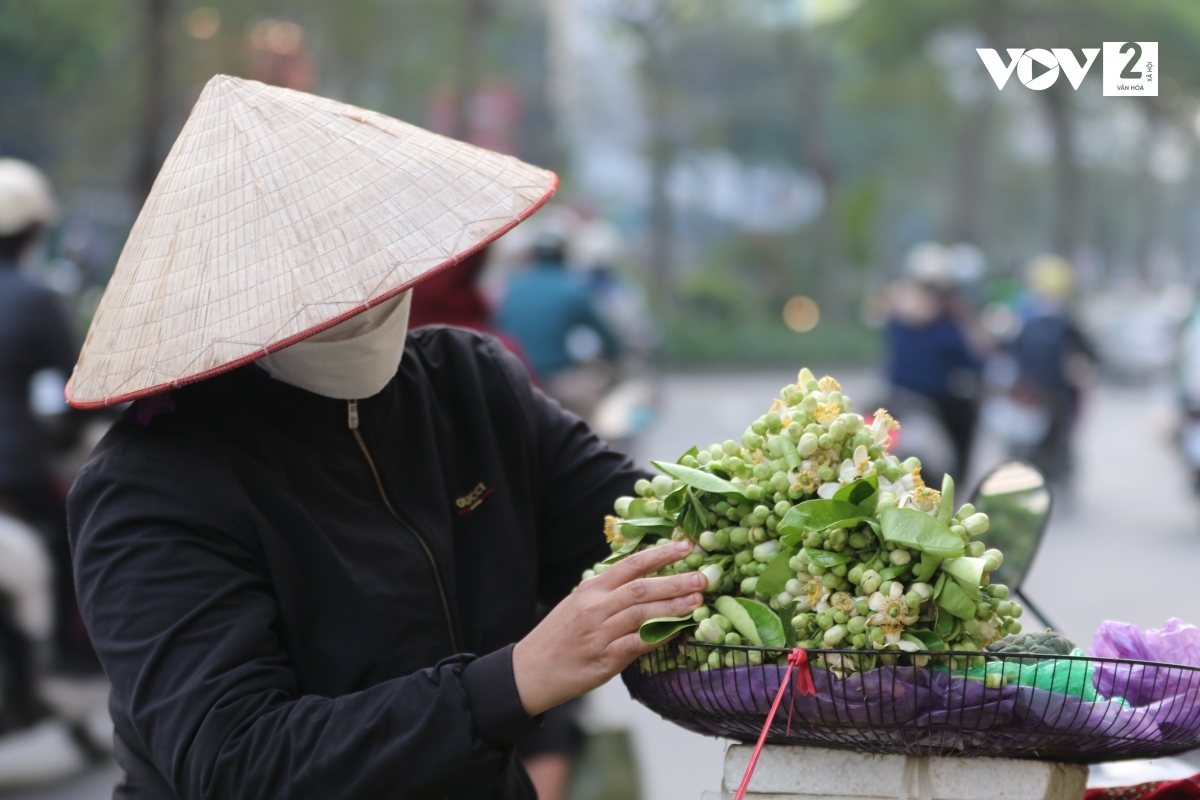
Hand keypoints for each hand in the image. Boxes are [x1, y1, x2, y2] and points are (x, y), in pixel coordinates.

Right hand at [512, 541, 703, 716]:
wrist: (530, 670)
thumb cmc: (560, 635)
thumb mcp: (578, 603)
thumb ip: (609, 591)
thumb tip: (647, 578)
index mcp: (590, 588)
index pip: (630, 564)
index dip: (660, 554)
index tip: (686, 547)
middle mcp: (594, 607)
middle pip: (641, 588)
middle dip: (675, 580)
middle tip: (703, 577)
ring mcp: (599, 634)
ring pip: (642, 615)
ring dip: (673, 607)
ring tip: (697, 601)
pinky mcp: (604, 660)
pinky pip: (637, 644)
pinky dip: (660, 636)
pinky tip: (678, 631)